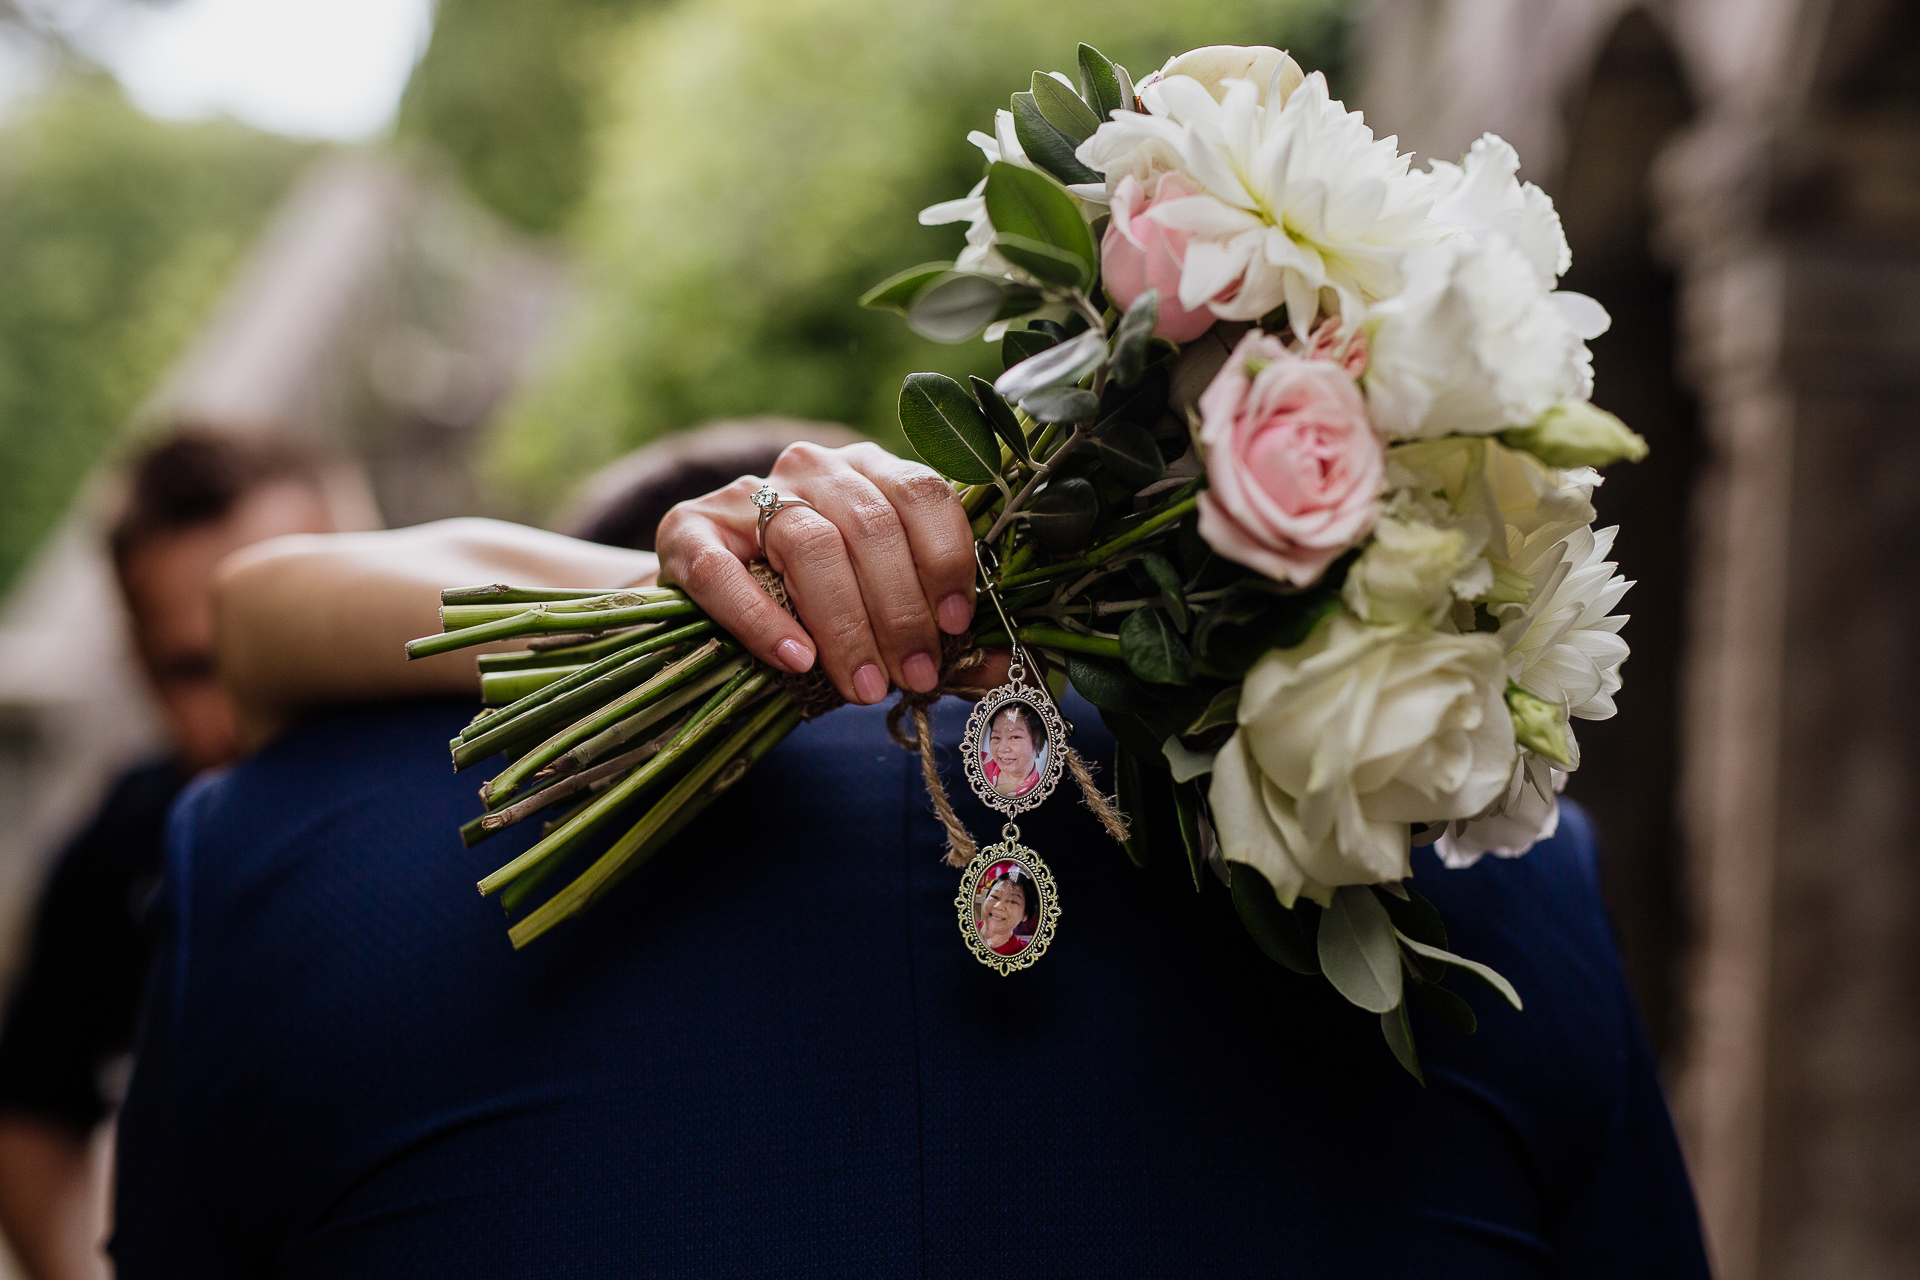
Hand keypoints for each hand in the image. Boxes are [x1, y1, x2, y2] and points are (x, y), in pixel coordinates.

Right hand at [655, 442, 976, 704]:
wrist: (709, 594)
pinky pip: (727, 572)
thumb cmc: (813, 602)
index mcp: (871, 472)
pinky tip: (795, 660)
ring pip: (809, 544)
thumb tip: (1008, 670)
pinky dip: (763, 619)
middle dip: (900, 611)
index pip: (923, 493)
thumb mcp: (882, 609)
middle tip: (914, 676)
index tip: (957, 624)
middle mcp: (813, 467)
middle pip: (870, 527)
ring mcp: (745, 493)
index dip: (946, 558)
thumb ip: (940, 634)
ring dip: (845, 624)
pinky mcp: (688, 530)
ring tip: (864, 686)